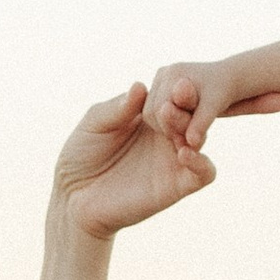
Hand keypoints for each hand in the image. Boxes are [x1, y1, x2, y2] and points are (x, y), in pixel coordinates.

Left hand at [54, 86, 216, 240]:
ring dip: (192, 126)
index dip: (174, 88)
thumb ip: (117, 108)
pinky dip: (202, 161)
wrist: (74, 198)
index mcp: (147, 117)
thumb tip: (141, 86)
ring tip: (170, 121)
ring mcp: (172, 160)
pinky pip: (205, 173)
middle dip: (186, 103)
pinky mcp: (176, 186)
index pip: (171, 96)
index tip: (174, 81)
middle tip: (178, 95)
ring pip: (200, 138)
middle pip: (190, 113)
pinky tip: (184, 152)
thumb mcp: (94, 124)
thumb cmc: (80, 157)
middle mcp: (164, 136)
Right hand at [145, 57, 279, 152]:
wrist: (228, 79)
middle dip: (166, 127)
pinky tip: (182, 125)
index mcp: (173, 73)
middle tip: (184, 138)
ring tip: (185, 131)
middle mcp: (164, 72)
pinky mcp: (162, 85)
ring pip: (150, 112)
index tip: (187, 138)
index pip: (158, 110)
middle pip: (150, 111)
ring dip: (164, 125)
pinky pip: (153, 109)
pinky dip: (165, 121)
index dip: (170, 128)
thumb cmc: (224, 91)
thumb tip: (191, 143)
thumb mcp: (214, 107)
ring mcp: (161, 77)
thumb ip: (201, 123)